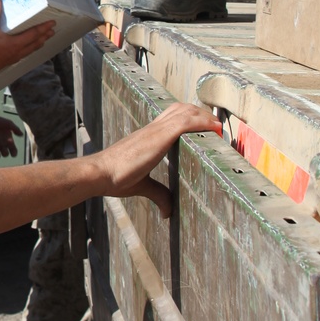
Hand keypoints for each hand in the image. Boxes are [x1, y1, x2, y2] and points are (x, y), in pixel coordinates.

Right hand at [0, 0, 54, 84]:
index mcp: (16, 43)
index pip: (34, 34)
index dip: (43, 28)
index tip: (52, 23)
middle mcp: (18, 51)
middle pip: (35, 43)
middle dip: (44, 36)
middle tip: (52, 31)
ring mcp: (13, 58)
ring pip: (30, 50)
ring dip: (38, 43)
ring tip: (43, 40)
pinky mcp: (7, 61)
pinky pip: (23, 54)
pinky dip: (29, 49)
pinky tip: (25, 48)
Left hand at [0, 114, 20, 158]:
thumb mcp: (8, 123)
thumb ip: (15, 128)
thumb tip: (22, 134)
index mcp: (8, 142)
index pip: (13, 151)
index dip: (14, 153)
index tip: (12, 146)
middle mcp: (1, 145)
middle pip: (5, 155)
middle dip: (5, 153)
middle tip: (3, 147)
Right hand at [98, 102, 221, 216]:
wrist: (100, 173)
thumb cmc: (114, 177)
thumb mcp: (142, 185)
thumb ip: (158, 194)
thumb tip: (167, 212)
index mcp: (148, 136)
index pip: (171, 117)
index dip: (189, 117)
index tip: (205, 126)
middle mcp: (152, 128)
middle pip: (181, 108)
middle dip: (201, 113)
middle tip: (216, 126)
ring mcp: (156, 130)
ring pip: (186, 110)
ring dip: (205, 115)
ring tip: (219, 127)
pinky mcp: (159, 136)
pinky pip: (186, 122)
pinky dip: (203, 122)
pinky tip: (214, 129)